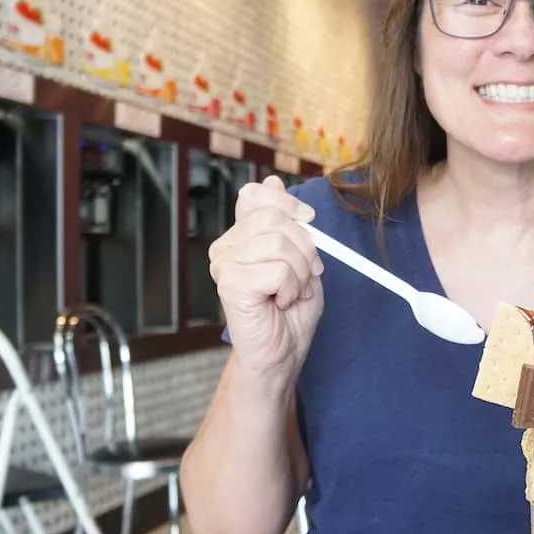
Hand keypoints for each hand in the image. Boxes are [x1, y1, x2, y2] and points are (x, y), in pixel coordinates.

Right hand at [209, 176, 324, 389]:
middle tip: (307, 274)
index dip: (288, 203)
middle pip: (275, 218)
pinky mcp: (229, 283)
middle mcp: (226, 246)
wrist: (283, 353)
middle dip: (305, 247)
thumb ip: (287, 222)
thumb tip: (273, 180)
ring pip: (280, 243)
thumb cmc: (291, 311)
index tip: (309, 220)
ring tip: (293, 292)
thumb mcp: (299, 258)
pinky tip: (280, 302)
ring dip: (300, 272)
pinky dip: (291, 288)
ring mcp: (224, 264)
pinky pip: (277, 269)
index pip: (257, 195)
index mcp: (240, 236)